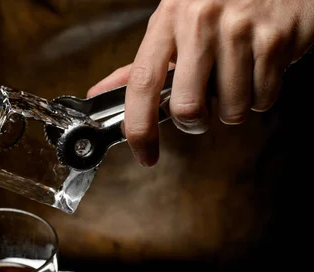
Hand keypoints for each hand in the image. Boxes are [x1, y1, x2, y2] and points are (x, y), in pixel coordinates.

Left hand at [88, 0, 313, 166]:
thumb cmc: (217, 3)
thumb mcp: (173, 24)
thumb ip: (140, 64)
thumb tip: (100, 93)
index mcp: (167, 20)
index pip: (142, 84)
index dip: (139, 129)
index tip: (144, 154)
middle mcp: (200, 22)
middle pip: (187, 108)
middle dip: (195, 122)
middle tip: (203, 106)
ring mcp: (239, 30)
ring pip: (230, 110)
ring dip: (232, 107)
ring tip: (235, 75)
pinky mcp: (274, 40)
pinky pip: (262, 99)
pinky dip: (259, 96)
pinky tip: (257, 68)